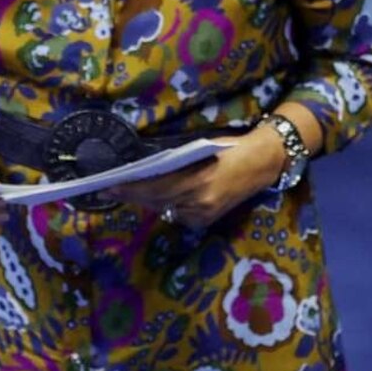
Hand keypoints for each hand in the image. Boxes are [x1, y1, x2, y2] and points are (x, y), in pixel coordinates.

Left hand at [107, 134, 278, 231]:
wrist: (261, 164)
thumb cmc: (229, 149)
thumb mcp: (199, 150)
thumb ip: (175, 163)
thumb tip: (145, 169)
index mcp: (197, 180)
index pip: (155, 186)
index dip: (131, 188)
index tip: (110, 186)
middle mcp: (199, 201)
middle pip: (156, 200)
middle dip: (133, 195)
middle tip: (110, 190)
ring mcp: (203, 214)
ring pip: (165, 209)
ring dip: (146, 200)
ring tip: (127, 192)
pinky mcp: (206, 221)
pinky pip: (177, 215)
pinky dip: (165, 206)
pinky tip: (154, 198)